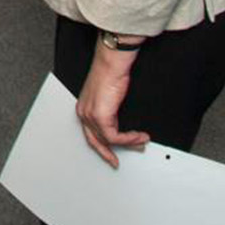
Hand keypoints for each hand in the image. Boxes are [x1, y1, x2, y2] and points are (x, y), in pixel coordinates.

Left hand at [74, 39, 149, 167]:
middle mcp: (84, 112)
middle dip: (107, 153)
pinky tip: (138, 136)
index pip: (90, 133)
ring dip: (127, 143)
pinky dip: (128, 139)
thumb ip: (111, 112)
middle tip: (117, 162)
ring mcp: (90, 115)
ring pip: (107, 140)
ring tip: (141, 142)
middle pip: (95, 141)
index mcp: (84, 108)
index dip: (101, 146)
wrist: (112, 63)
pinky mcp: (100, 116)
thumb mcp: (110, 96)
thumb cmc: (111, 73)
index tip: (110, 154)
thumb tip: (122, 126)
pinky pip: (114, 136)